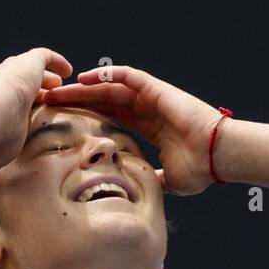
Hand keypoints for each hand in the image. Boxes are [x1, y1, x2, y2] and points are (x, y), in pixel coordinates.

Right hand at [0, 47, 72, 184]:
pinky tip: (67, 69)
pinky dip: (56, 61)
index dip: (18, 103)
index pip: (4, 98)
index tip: (28, 110)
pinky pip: (44, 56)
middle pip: (15, 79)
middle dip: (31, 87)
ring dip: (43, 75)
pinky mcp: (27, 63)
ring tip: (57, 82)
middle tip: (45, 94)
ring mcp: (11, 70)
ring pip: (29, 67)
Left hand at [38, 65, 225, 195]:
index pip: (111, 119)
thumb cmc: (199, 170)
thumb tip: (138, 193)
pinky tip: (83, 78)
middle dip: (78, 101)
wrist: (218, 156)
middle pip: (104, 101)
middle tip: (51, 103)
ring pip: (110, 88)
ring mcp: (152, 98)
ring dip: (84, 88)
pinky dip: (106, 75)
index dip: (88, 119)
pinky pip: (128, 77)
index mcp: (150, 128)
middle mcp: (148, 110)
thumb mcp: (167, 181)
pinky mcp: (157, 89)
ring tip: (59, 90)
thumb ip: (151, 181)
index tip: (65, 123)